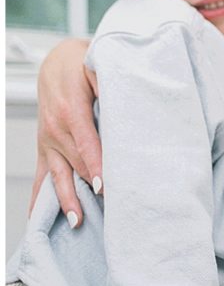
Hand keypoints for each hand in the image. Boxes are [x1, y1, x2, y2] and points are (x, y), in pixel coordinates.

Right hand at [30, 38, 102, 226]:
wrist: (54, 62)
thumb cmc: (79, 65)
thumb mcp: (95, 67)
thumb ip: (107, 82)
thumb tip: (121, 95)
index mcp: (70, 111)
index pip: (86, 143)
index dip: (95, 165)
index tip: (104, 186)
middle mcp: (55, 130)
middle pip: (75, 163)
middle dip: (89, 187)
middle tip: (109, 209)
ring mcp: (47, 141)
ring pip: (58, 175)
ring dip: (67, 199)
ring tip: (78, 222)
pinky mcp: (43, 148)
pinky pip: (41, 176)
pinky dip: (40, 198)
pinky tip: (41, 218)